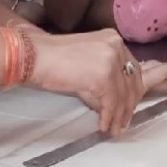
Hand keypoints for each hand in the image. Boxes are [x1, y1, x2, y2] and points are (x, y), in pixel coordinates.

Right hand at [28, 29, 144, 135]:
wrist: (34, 56)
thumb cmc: (53, 58)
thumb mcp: (87, 57)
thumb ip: (104, 69)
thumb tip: (115, 96)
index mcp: (113, 39)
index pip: (132, 68)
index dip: (131, 90)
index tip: (127, 106)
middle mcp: (116, 46)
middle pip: (133, 81)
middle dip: (128, 105)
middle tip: (123, 121)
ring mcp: (111, 60)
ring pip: (124, 94)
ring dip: (119, 115)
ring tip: (114, 128)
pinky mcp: (103, 77)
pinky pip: (112, 102)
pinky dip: (109, 116)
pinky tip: (103, 124)